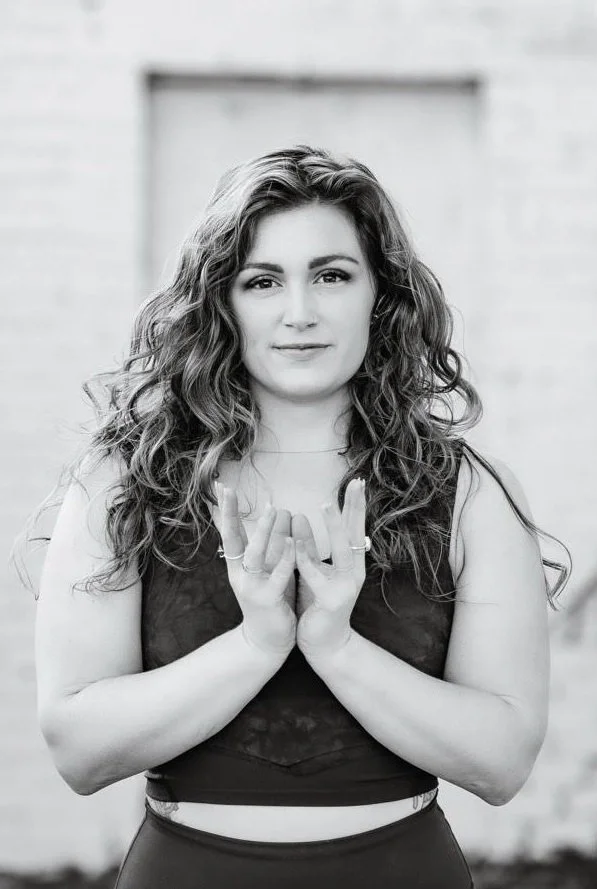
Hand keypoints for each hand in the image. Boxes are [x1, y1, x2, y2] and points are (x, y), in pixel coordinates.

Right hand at [215, 482, 296, 656]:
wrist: (266, 642)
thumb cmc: (270, 599)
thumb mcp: (266, 568)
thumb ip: (268, 543)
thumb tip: (273, 512)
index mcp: (239, 565)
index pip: (230, 532)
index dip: (226, 510)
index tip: (221, 487)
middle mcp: (240, 573)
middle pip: (232, 539)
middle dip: (231, 514)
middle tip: (229, 490)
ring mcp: (252, 587)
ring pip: (255, 555)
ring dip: (264, 531)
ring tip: (273, 509)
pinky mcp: (267, 600)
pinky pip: (277, 577)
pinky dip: (285, 559)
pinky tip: (294, 543)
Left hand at [292, 478, 366, 659]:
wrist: (324, 644)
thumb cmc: (318, 604)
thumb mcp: (314, 570)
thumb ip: (310, 547)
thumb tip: (302, 518)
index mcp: (350, 563)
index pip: (355, 528)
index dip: (356, 506)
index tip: (359, 481)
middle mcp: (353, 572)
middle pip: (355, 534)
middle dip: (355, 508)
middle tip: (357, 484)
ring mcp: (345, 587)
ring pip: (340, 551)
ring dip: (333, 527)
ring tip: (325, 503)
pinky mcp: (330, 601)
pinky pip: (315, 576)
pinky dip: (306, 558)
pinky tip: (296, 543)